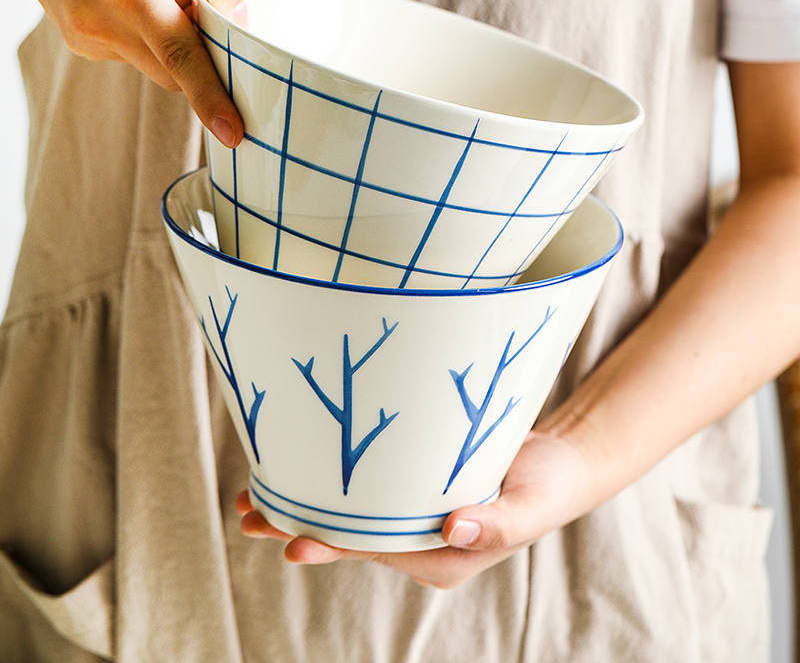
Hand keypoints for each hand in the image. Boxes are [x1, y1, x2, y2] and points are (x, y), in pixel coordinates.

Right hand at [1, 0, 244, 145]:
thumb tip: (239, 23)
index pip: (179, 54)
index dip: (210, 96)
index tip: (233, 132)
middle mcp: (102, 24)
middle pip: (176, 72)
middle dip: (200, 53)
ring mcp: (90, 43)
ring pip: (161, 69)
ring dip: (175, 44)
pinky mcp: (87, 50)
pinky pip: (141, 58)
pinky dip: (152, 39)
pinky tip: (132, 1)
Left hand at [236, 429, 596, 588]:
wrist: (557, 464)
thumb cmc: (548, 486)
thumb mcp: (530, 505)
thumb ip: (498, 523)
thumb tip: (452, 529)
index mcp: (444, 557)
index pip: (379, 552)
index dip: (336, 547)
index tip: (293, 543)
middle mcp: (421, 543)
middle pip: (352, 539)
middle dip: (301, 529)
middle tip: (251, 517)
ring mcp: (414, 519)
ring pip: (351, 518)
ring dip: (304, 508)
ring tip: (253, 501)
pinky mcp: (413, 493)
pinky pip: (366, 496)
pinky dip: (331, 488)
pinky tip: (300, 475)